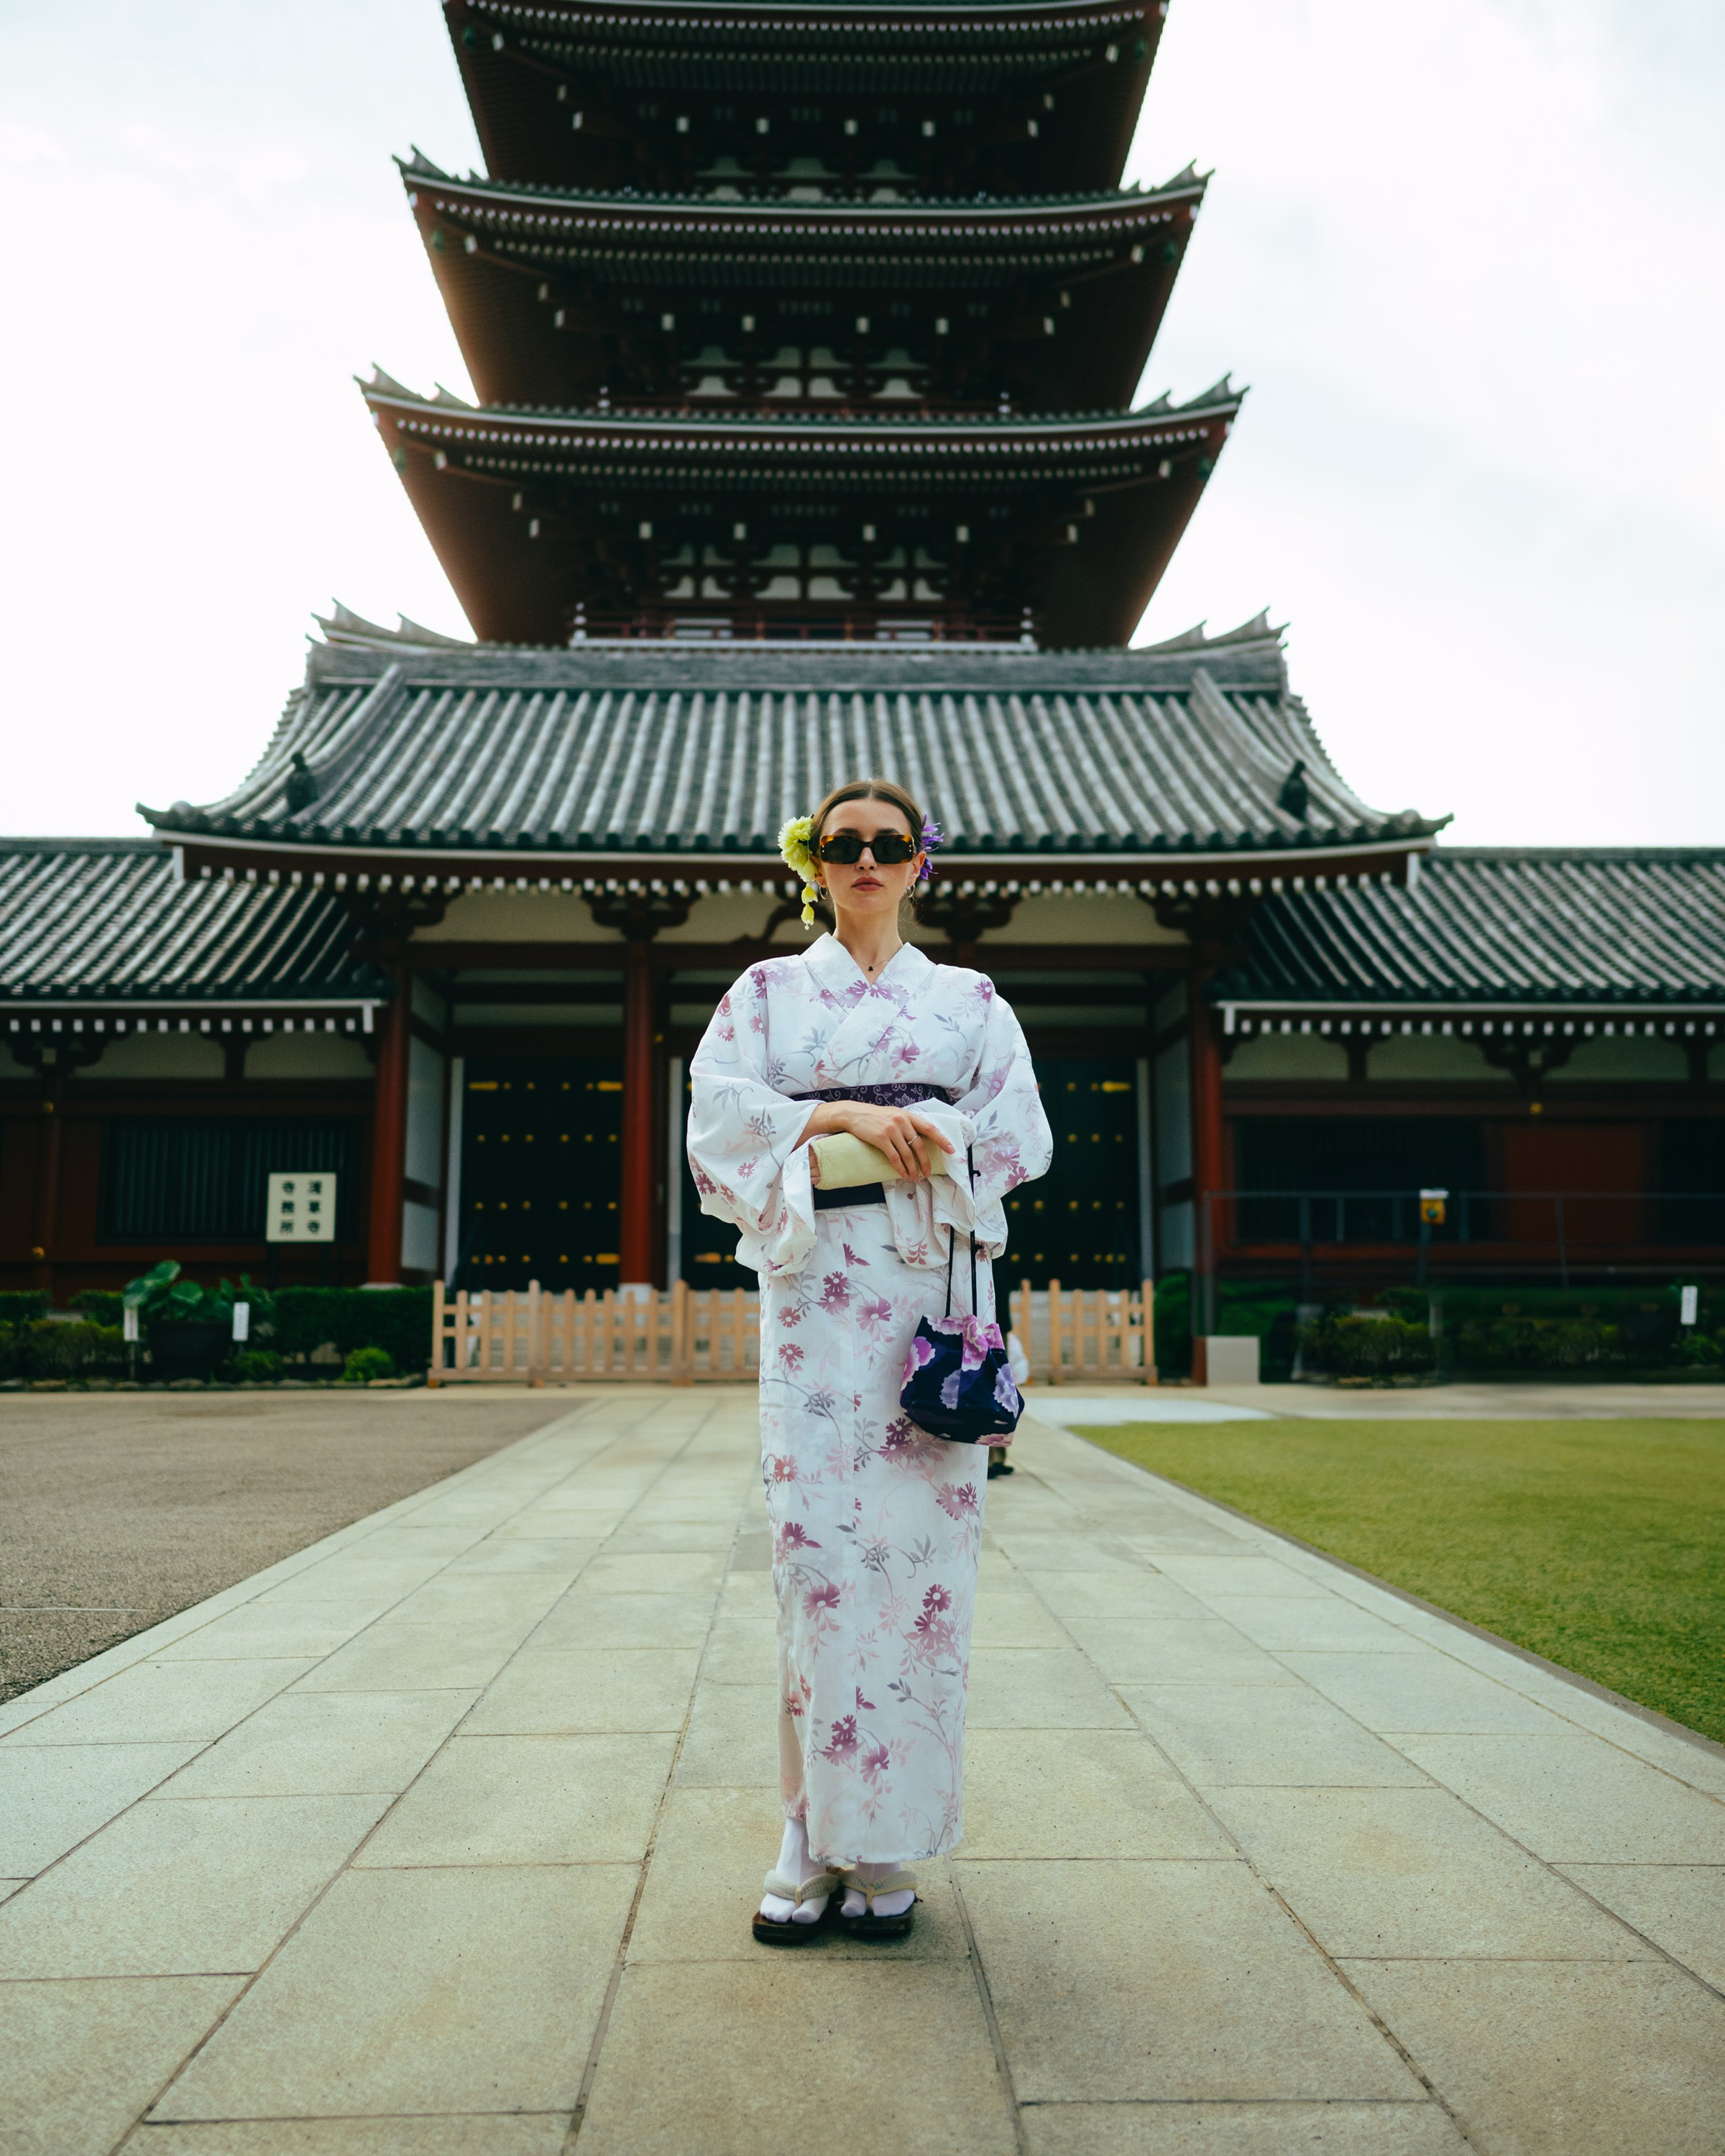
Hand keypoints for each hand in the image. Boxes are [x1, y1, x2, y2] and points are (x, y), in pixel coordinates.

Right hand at [834, 1104, 955, 1181]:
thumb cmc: (874, 1116)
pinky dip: (900, 1168)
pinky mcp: (881, 1139)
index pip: (930, 1128)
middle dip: (925, 1162)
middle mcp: (902, 1122)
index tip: (951, 1150)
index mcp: (907, 1115)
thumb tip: (918, 1137)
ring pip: (907, 1154)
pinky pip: (895, 1157)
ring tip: (914, 1177)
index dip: (942, 1140)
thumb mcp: (893, 1114)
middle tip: (927, 1173)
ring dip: (912, 1169)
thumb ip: (906, 1123)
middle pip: (919, 1146)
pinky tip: (903, 1174)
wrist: (853, 1114)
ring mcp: (891, 1130)